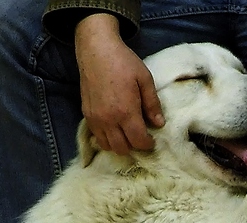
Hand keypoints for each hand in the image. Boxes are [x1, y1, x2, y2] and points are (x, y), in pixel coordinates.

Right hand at [74, 14, 164, 154]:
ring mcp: (95, 118)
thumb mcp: (145, 80)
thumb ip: (152, 104)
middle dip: (134, 146)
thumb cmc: (124, 62)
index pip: (138, 141)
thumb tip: (159, 123)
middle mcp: (108, 119)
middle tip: (141, 137)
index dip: (148, 144)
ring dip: (119, 144)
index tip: (152, 140)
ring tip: (128, 135)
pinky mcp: (86, 114)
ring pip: (107, 145)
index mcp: (126, 112)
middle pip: (122, 148)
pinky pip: (96, 136)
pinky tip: (115, 129)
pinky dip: (107, 138)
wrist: (96, 50)